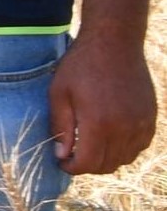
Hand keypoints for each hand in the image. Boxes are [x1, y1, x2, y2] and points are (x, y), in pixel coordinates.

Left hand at [60, 34, 159, 182]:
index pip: (88, 164)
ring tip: (91, 145)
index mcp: (99, 123)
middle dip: (88, 165)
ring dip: (107, 158)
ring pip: (125, 158)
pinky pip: (140, 145)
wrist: (114, 42)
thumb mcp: (59, 94)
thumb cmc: (80, 65)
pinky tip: (111, 137)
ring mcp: (142, 122)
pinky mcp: (151, 116)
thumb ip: (61, 127)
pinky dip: (126, 148)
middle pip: (107, 165)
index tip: (62, 161)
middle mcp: (124, 127)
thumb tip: (61, 155)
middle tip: (74, 154)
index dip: (72, 168)